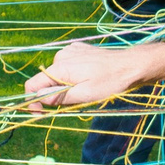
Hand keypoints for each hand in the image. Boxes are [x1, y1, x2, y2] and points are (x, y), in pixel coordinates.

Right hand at [24, 40, 164, 109]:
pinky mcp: (79, 50)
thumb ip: (60, 96)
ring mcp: (70, 51)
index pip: (33, 84)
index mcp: (60, 67)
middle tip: (74, 104)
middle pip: (47, 81)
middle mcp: (61, 56)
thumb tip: (38, 98)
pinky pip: (68, 67)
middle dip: (55, 96)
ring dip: (66, 88)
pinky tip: (89, 80)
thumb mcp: (85, 95)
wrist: (131, 65)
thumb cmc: (111, 82)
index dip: (33, 101)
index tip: (42, 114)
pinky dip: (73, 78)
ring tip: (86, 92)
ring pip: (58, 76)